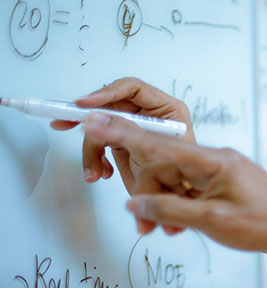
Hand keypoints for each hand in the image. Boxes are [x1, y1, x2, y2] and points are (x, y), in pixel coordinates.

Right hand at [53, 78, 195, 187]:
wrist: (175, 199)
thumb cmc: (181, 175)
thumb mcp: (153, 150)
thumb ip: (127, 131)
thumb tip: (97, 117)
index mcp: (166, 108)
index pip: (133, 88)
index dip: (107, 92)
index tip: (84, 103)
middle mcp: (148, 115)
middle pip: (110, 106)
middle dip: (88, 119)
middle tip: (64, 123)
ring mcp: (133, 128)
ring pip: (99, 127)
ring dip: (91, 150)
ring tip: (94, 171)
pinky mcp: (121, 142)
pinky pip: (98, 142)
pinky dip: (94, 158)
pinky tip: (100, 172)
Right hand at [83, 112, 266, 263]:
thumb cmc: (266, 223)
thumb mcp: (214, 222)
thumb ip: (171, 210)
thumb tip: (136, 203)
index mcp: (214, 160)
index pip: (160, 144)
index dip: (123, 133)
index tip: (93, 118)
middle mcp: (214, 159)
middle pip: (161, 166)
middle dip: (147, 195)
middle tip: (144, 226)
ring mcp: (217, 170)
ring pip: (172, 181)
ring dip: (162, 206)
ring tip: (163, 232)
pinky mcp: (219, 183)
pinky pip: (185, 189)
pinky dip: (176, 207)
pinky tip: (176, 226)